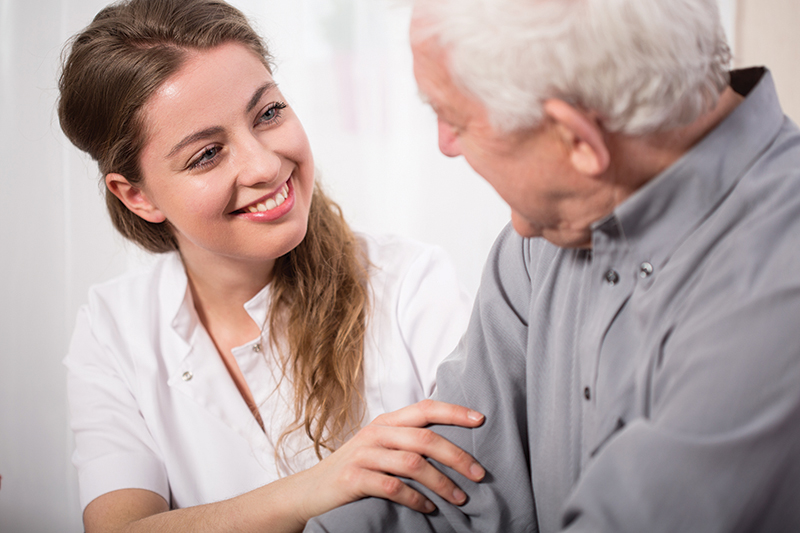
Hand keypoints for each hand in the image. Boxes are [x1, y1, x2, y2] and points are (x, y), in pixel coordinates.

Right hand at [296, 399, 485, 520]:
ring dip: (442, 483)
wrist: (309, 492)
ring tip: (460, 498)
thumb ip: (406, 441)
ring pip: (413, 464)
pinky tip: (428, 508)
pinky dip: (416, 498)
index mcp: (385, 422)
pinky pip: (393, 488)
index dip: (454, 411)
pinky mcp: (353, 479)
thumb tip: (451, 446)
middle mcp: (376, 433)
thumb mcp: (378, 448)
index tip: (481, 419)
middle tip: (479, 474)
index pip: (425, 408)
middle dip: (457, 456)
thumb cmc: (354, 470)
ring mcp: (363, 455)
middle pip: (425, 438)